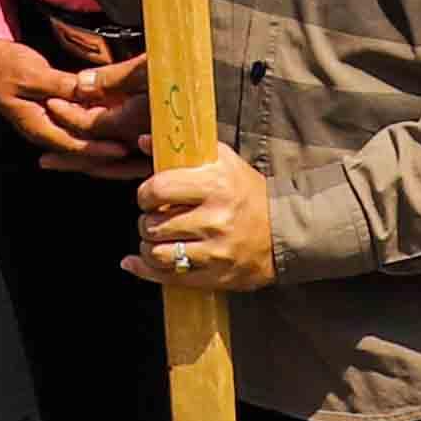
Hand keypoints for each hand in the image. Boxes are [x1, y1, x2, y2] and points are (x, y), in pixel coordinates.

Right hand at [0, 32, 148, 179]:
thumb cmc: (3, 65)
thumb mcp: (32, 74)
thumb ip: (59, 86)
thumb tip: (85, 92)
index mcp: (37, 126)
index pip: (73, 145)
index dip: (98, 149)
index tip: (122, 149)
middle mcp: (46, 129)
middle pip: (82, 148)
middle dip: (108, 152)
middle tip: (137, 153)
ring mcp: (50, 121)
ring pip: (82, 136)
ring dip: (106, 139)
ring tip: (133, 140)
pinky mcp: (55, 110)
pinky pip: (79, 121)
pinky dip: (97, 122)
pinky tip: (117, 120)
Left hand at [126, 152, 277, 292]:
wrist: (283, 230)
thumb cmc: (247, 192)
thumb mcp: (222, 162)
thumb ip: (183, 152)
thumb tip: (144, 141)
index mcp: (215, 185)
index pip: (159, 189)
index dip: (145, 193)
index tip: (148, 195)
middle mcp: (215, 219)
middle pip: (154, 224)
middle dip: (146, 220)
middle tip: (155, 217)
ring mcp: (216, 251)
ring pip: (157, 253)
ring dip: (148, 245)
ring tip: (156, 238)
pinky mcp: (216, 277)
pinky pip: (170, 278)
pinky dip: (146, 270)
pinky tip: (137, 261)